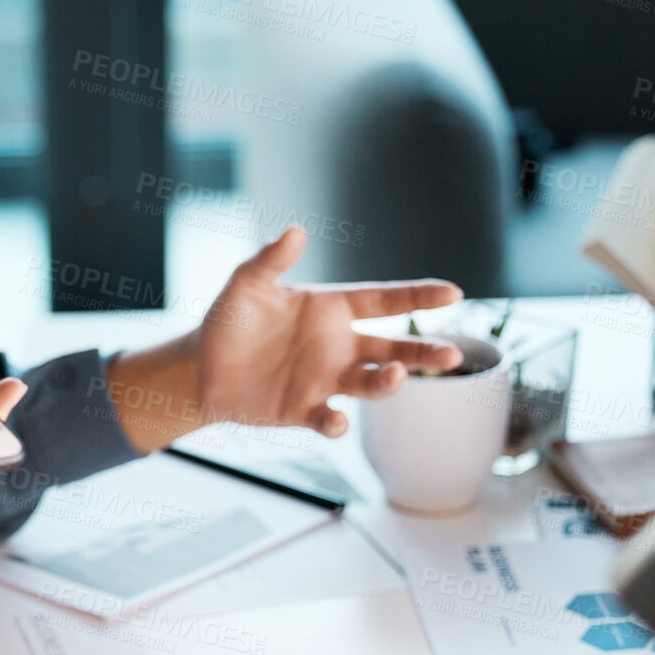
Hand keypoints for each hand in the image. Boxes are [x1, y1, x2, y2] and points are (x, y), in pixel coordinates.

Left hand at [196, 224, 463, 437]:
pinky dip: (337, 423)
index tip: (454, 293)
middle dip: (423, 351)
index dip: (418, 296)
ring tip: (396, 375)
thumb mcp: (246, 285)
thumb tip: (296, 231)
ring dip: (387, 382)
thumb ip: (270, 260)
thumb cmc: (228, 321)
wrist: (200, 369)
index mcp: (330, 309)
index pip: (383, 300)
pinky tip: (337, 420)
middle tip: (452, 355)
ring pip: (370, 384)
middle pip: (392, 347)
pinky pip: (330, 420)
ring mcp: (325, 381)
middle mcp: (337, 346)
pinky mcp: (304, 411)